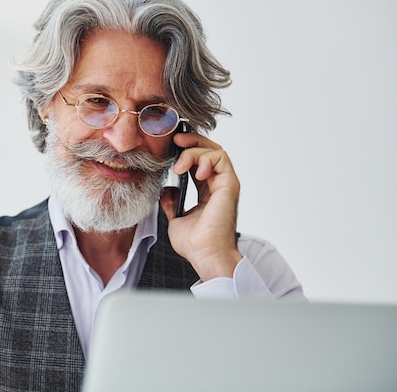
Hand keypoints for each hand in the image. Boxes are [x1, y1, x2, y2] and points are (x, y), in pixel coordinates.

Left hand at [160, 133, 241, 280]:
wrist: (205, 255)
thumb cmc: (195, 243)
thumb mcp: (176, 219)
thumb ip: (172, 202)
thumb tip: (166, 191)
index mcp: (207, 191)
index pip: (198, 162)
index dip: (185, 150)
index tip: (169, 148)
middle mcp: (218, 185)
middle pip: (209, 150)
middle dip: (191, 141)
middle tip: (175, 141)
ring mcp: (225, 183)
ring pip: (214, 150)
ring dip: (194, 152)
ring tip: (179, 167)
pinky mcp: (230, 184)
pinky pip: (220, 158)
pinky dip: (205, 158)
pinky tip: (194, 171)